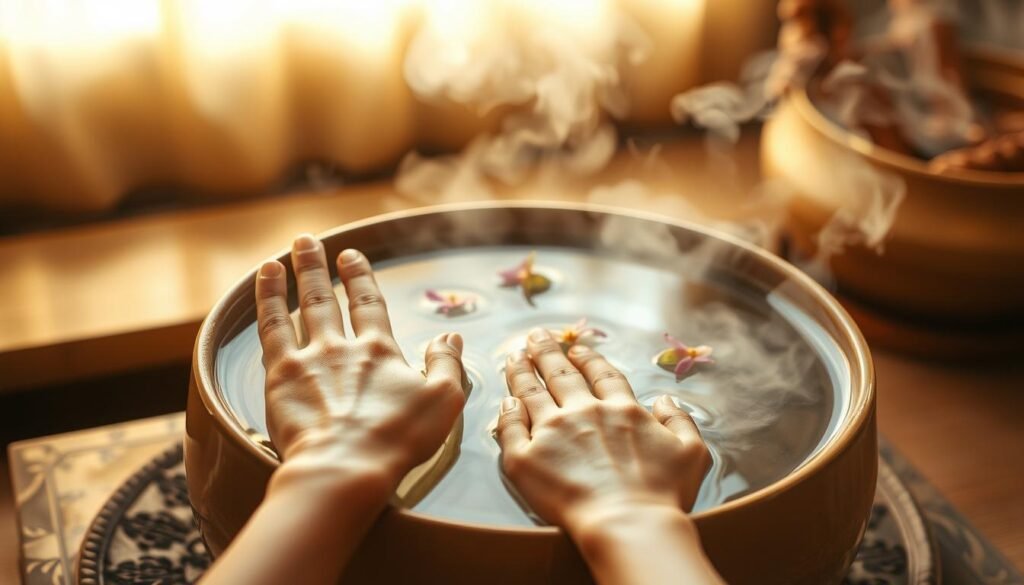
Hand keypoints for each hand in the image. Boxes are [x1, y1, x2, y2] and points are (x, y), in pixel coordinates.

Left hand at [255, 235, 466, 494]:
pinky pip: (270, 328)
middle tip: (309, 242)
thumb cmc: (396, 439)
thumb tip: (451, 338)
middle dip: (317, 267)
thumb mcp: (442, 402)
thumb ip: (447, 365)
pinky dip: (266, 299)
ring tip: (280, 255)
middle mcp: (342, 348)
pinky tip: (262, 283)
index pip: (369, 304)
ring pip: (296, 307)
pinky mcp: (279, 377)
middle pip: (326, 299)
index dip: (360, 277)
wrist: (344, 466)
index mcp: (380, 351)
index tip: (351, 256)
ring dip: (291, 277)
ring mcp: (308, 360)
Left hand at [496, 328, 710, 533]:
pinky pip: (510, 428)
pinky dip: (507, 411)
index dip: (588, 358)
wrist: (627, 524)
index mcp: (620, 410)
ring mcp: (551, 432)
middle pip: (560, 374)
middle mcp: (583, 413)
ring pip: (530, 392)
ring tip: (513, 356)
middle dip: (548, 351)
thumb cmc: (663, 495)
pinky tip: (506, 401)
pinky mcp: (526, 458)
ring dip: (521, 371)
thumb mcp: (691, 452)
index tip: (578, 348)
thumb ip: (679, 421)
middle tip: (536, 335)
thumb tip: (664, 400)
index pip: (601, 375)